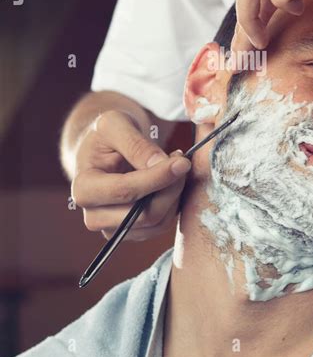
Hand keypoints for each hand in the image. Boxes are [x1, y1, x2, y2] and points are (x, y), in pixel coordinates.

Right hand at [71, 110, 190, 240]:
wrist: (104, 149)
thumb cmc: (106, 134)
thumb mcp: (115, 124)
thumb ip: (135, 143)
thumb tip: (160, 164)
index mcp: (84, 189)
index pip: (125, 191)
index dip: (158, 177)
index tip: (183, 162)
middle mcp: (94, 216)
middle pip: (144, 214)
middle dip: (171, 187)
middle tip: (183, 161)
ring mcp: (112, 229)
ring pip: (157, 222)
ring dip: (175, 195)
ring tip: (176, 166)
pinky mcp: (131, 232)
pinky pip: (162, 224)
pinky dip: (174, 203)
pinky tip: (172, 181)